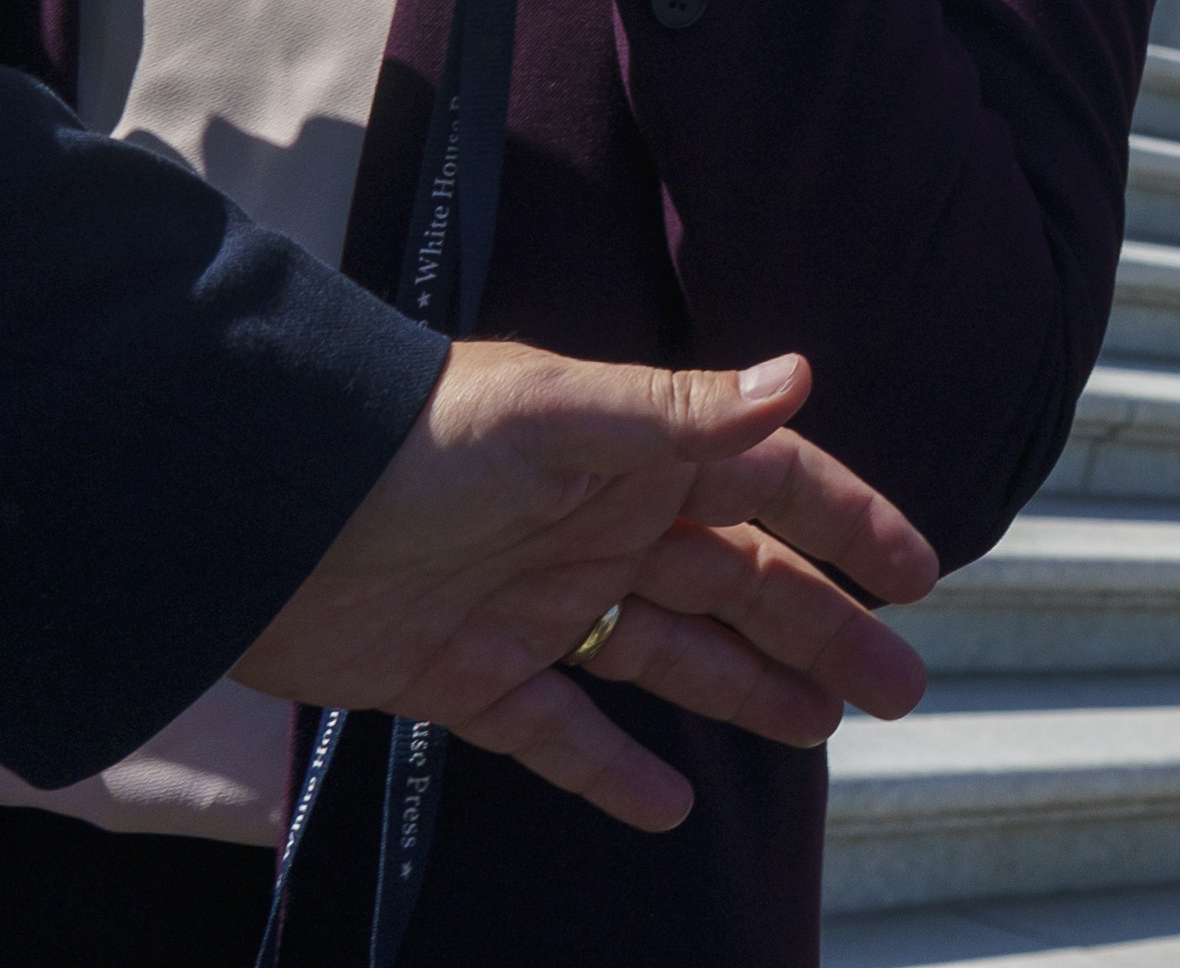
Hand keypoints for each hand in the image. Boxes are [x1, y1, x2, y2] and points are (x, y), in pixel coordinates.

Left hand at [232, 344, 937, 829]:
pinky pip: (563, 734)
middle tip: (902, 689)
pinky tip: (671, 808)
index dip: (846, 525)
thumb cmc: (405, 441)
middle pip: (738, 585)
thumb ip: (677, 411)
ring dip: (748, 692)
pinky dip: (613, 772)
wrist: (260, 518)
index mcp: (631, 455)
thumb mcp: (551, 417)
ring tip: (823, 730)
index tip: (919, 575)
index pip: (768, 486)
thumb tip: (800, 372)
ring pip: (671, 656)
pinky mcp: (473, 678)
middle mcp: (599, 527)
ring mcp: (541, 605)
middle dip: (822, 630)